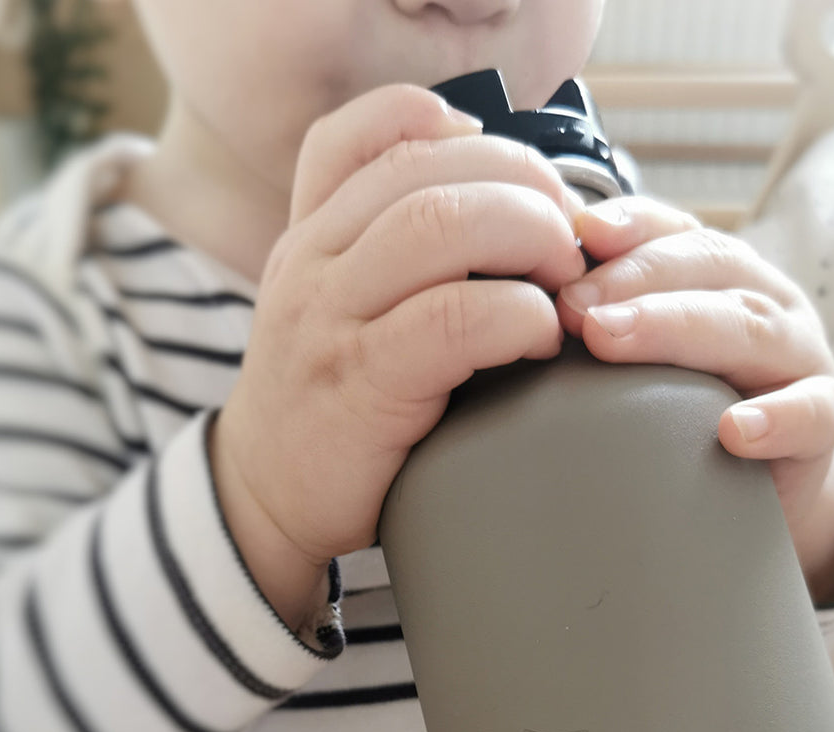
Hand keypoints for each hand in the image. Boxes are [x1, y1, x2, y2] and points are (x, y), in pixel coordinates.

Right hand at [211, 85, 585, 626]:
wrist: (264, 499)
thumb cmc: (326, 406)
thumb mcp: (331, 311)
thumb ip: (384, 258)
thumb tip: (506, 214)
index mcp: (309, 236)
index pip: (362, 134)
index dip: (450, 129)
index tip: (510, 172)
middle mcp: (311, 262)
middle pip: (425, 169)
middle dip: (522, 184)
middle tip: (569, 237)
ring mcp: (328, 319)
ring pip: (440, 224)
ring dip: (528, 235)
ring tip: (563, 279)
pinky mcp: (361, 384)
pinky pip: (454, 320)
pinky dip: (518, 315)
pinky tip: (539, 337)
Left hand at [558, 196, 833, 604]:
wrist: (755, 479)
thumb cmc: (680, 407)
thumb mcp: (634, 355)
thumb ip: (590, 321)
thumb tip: (507, 301)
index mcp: (710, 273)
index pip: (668, 229)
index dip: (625, 227)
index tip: (573, 236)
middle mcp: (756, 298)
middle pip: (703, 265)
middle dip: (633, 278)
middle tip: (571, 303)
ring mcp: (793, 354)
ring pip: (748, 324)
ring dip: (677, 327)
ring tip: (613, 338)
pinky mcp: (820, 416)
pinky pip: (811, 411)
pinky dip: (776, 418)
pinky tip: (732, 430)